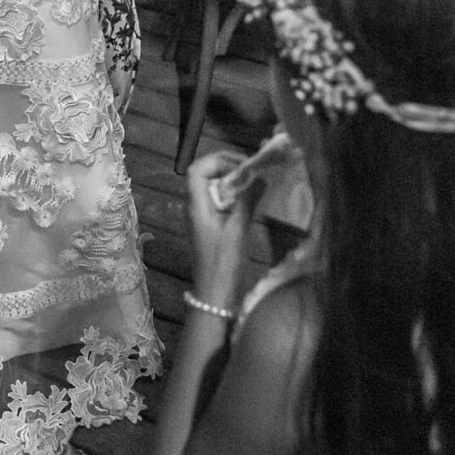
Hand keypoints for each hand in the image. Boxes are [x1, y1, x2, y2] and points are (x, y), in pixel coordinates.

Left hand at [184, 150, 263, 309]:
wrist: (214, 294)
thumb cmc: (223, 262)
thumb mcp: (238, 229)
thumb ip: (247, 200)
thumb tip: (259, 177)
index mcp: (196, 205)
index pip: (197, 169)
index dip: (218, 160)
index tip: (242, 164)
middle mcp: (194, 207)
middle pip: (204, 176)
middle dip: (227, 168)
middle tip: (252, 172)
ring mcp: (200, 217)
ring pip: (211, 188)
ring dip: (231, 182)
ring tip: (253, 183)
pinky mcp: (208, 227)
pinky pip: (217, 202)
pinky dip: (232, 196)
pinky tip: (248, 202)